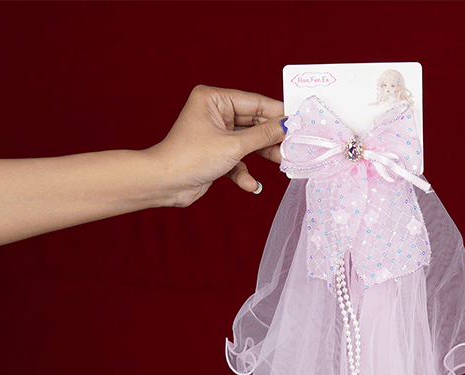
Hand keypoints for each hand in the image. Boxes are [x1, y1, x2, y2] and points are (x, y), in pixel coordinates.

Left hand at [146, 85, 285, 205]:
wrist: (165, 184)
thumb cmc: (190, 158)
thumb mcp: (233, 145)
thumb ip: (264, 135)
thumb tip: (288, 126)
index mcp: (214, 99)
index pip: (255, 102)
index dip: (278, 113)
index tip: (299, 122)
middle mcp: (214, 113)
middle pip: (254, 123)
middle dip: (272, 138)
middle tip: (294, 145)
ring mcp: (215, 134)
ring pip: (248, 142)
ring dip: (263, 154)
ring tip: (281, 163)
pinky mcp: (215, 154)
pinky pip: (237, 159)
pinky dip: (244, 171)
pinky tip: (250, 184)